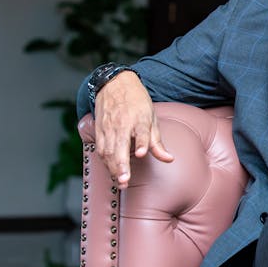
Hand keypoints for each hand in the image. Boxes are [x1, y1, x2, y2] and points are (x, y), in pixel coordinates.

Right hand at [93, 71, 172, 188]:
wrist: (114, 84)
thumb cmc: (137, 103)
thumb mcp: (151, 118)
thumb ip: (157, 142)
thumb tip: (169, 159)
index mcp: (138, 118)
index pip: (141, 131)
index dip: (141, 143)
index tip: (141, 153)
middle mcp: (121, 123)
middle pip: (119, 146)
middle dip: (121, 165)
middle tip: (125, 181)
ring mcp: (108, 127)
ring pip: (107, 151)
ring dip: (112, 168)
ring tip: (120, 182)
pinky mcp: (99, 130)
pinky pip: (100, 149)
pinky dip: (105, 162)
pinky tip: (111, 171)